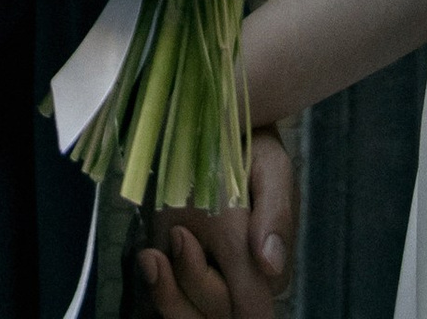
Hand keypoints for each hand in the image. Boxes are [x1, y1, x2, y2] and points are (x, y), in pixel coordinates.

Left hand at [135, 128, 295, 314]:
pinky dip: (159, 290)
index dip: (221, 291)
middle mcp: (239, 285)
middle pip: (216, 317)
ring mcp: (208, 282)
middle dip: (192, 282)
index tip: (189, 241)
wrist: (214, 127)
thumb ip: (276, 214)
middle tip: (178, 233)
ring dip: (169, 295)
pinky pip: (172, 307)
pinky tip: (150, 259)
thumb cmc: (249, 150)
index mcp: (267, 268)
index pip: (249, 312)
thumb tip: (269, 264)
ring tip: (153, 257)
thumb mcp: (271, 169)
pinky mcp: (182, 277)